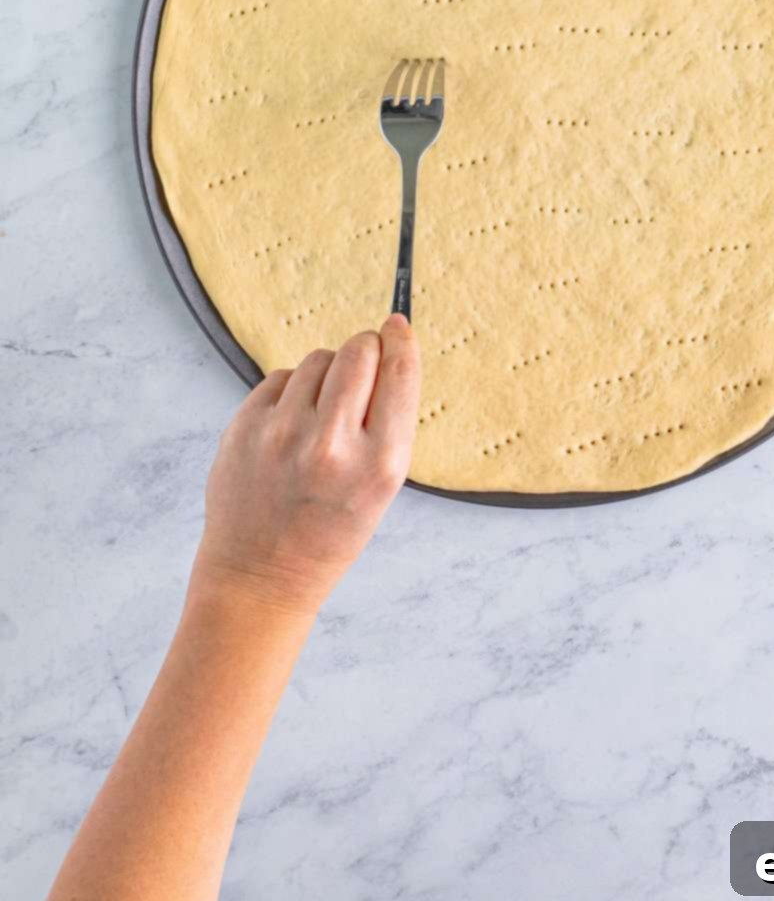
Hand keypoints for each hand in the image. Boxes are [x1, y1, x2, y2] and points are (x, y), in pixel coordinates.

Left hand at [190, 315, 420, 616]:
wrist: (261, 577)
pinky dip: (291, 391)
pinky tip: (291, 426)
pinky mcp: (245, 428)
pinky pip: (281, 377)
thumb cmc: (331, 530)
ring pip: (318, 359)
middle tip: (363, 368)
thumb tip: (389, 342)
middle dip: (365, 350)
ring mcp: (282, 434)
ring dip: (327, 373)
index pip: (399, 373)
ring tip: (322, 413)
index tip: (397, 324)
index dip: (401, 340)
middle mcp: (332, 446)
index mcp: (379, 464)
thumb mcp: (381, 486)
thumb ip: (388, 420)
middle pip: (358, 352)